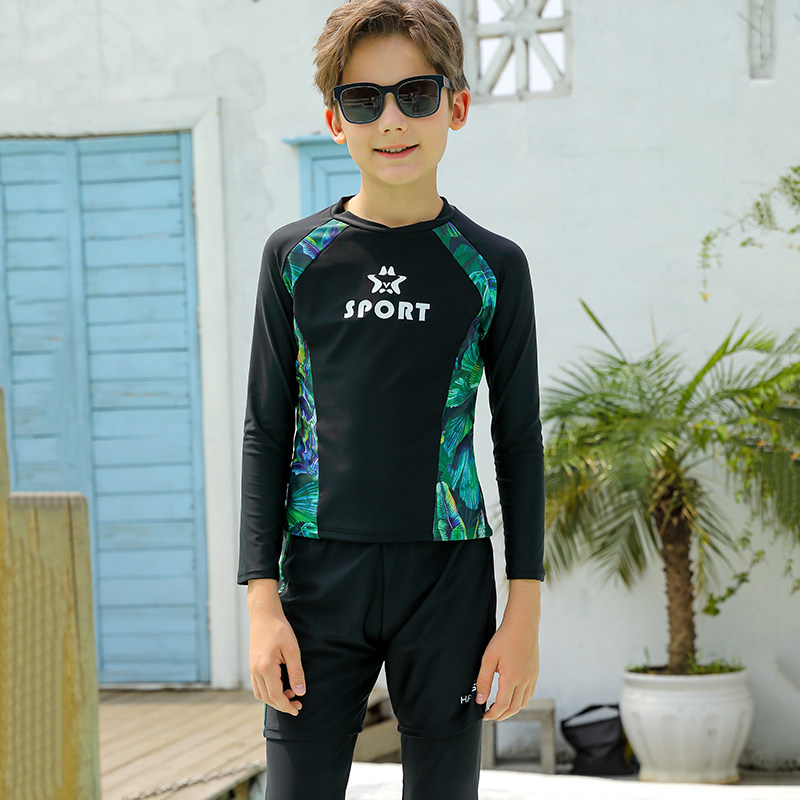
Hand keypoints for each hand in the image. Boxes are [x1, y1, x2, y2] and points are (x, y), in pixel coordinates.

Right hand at [248, 580, 305, 715]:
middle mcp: (255, 670)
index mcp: (265, 667)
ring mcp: (251, 668)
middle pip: (267, 698)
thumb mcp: (292, 650)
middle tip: (297, 704)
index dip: (286, 706)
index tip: (298, 709)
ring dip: (274, 699)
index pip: (275, 696)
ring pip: (260, 694)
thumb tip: (300, 692)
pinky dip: (268, 691)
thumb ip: (296, 672)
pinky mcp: (252, 664)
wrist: (264, 614)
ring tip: (290, 694)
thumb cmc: (279, 629)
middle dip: (282, 704)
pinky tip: (280, 686)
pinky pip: (258, 685)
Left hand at [475, 617, 538, 721]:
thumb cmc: (505, 638)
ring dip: (511, 709)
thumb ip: (483, 681)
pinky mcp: (535, 673)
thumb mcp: (489, 658)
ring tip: (500, 707)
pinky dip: (520, 700)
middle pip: (514, 708)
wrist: (523, 624)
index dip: (493, 714)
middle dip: (501, 715)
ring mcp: (532, 677)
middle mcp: (525, 680)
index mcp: (512, 677)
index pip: (503, 705)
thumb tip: (480, 700)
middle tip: (490, 715)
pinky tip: (512, 696)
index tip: (484, 716)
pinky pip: (529, 694)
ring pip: (523, 703)